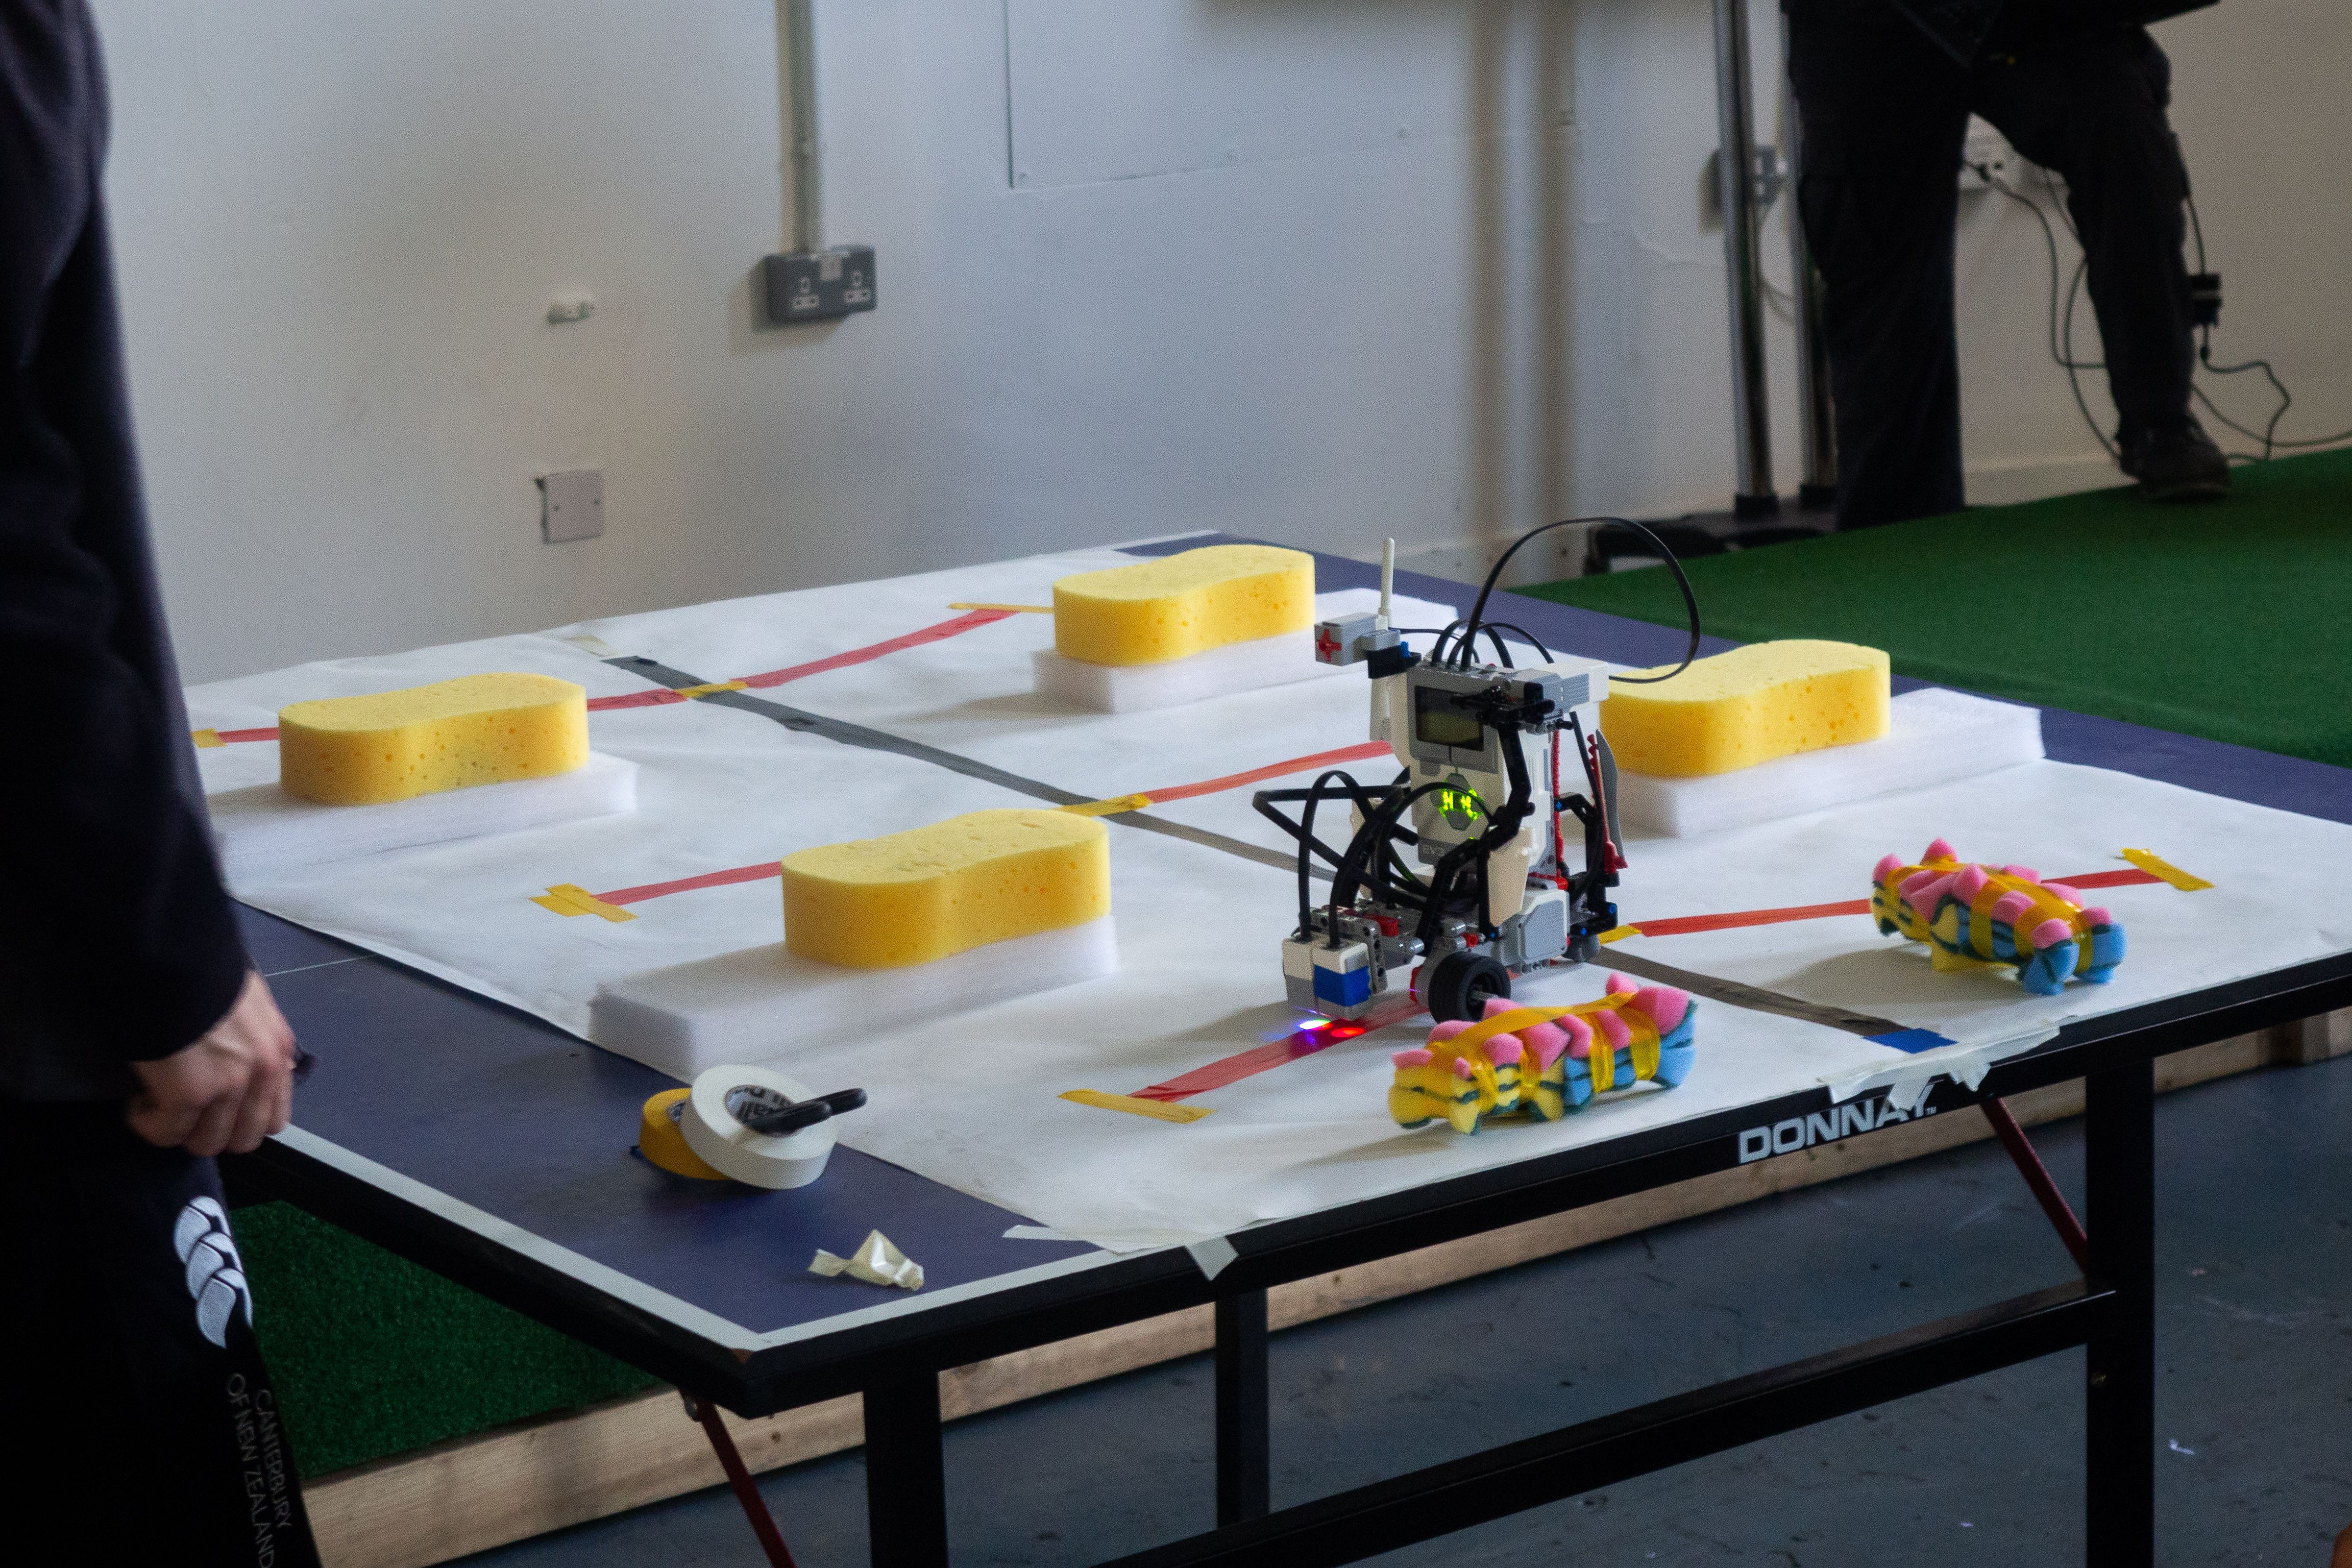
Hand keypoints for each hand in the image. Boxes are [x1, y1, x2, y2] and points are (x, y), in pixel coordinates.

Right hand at [128, 971, 298, 1156]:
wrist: (171, 957)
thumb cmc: (202, 973)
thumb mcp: (248, 1006)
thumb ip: (254, 1042)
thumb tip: (244, 1069)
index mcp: (279, 1050)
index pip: (275, 1117)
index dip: (240, 1120)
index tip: (213, 1108)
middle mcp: (262, 1072)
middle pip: (243, 1138)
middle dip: (210, 1130)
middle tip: (182, 1111)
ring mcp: (229, 1086)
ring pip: (205, 1142)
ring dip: (177, 1128)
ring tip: (156, 1102)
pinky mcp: (190, 1094)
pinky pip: (167, 1132)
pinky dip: (148, 1122)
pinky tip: (137, 1100)